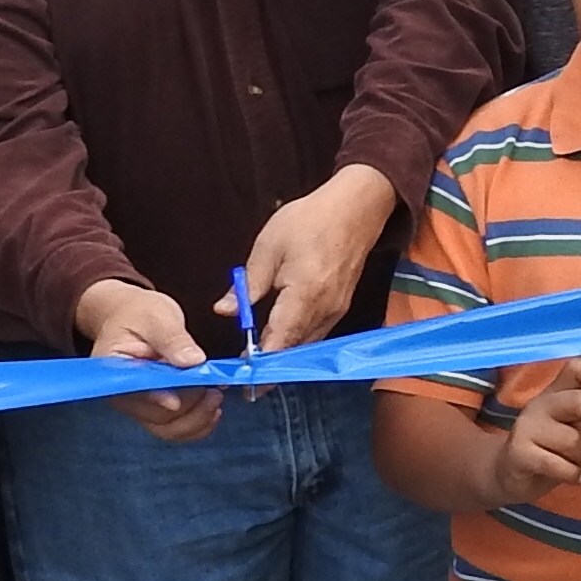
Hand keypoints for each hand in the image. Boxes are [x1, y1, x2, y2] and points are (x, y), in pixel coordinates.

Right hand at [76, 277, 218, 440]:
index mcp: (113, 369)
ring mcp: (139, 405)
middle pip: (157, 416)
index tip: (178, 399)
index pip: (136, 392)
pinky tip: (211, 408)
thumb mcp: (156, 316)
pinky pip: (176, 428)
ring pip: (168, 429)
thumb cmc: (138, 314)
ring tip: (215, 396)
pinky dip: (198, 422)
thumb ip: (173, 339)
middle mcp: (123, 394)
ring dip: (198, 418)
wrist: (131, 318)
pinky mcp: (155, 409)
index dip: (159, 398)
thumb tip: (193, 360)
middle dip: (190, 406)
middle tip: (214, 388)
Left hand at [238, 165, 394, 353]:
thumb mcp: (268, 247)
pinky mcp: (341, 307)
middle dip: (269, 363)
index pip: (279, 341)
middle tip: (244, 371)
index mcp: (304, 295)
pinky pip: (317, 333)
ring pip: (306, 344)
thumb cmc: (310, 221)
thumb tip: (224, 310)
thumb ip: (247, 285)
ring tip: (258, 358)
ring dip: (284, 353)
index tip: (241, 372)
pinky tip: (281, 338)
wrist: (355, 208)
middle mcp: (324, 310)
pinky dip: (298, 341)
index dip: (260, 362)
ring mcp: (336, 310)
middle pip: (294, 349)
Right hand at [495, 358, 580, 496]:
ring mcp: (528, 426)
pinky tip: (576, 477)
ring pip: (571, 439)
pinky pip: (557, 464)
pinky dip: (573, 474)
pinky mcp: (519, 452)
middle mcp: (542, 403)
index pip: (576, 367)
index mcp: (560, 391)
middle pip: (577, 401)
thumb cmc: (557, 448)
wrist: (512, 474)